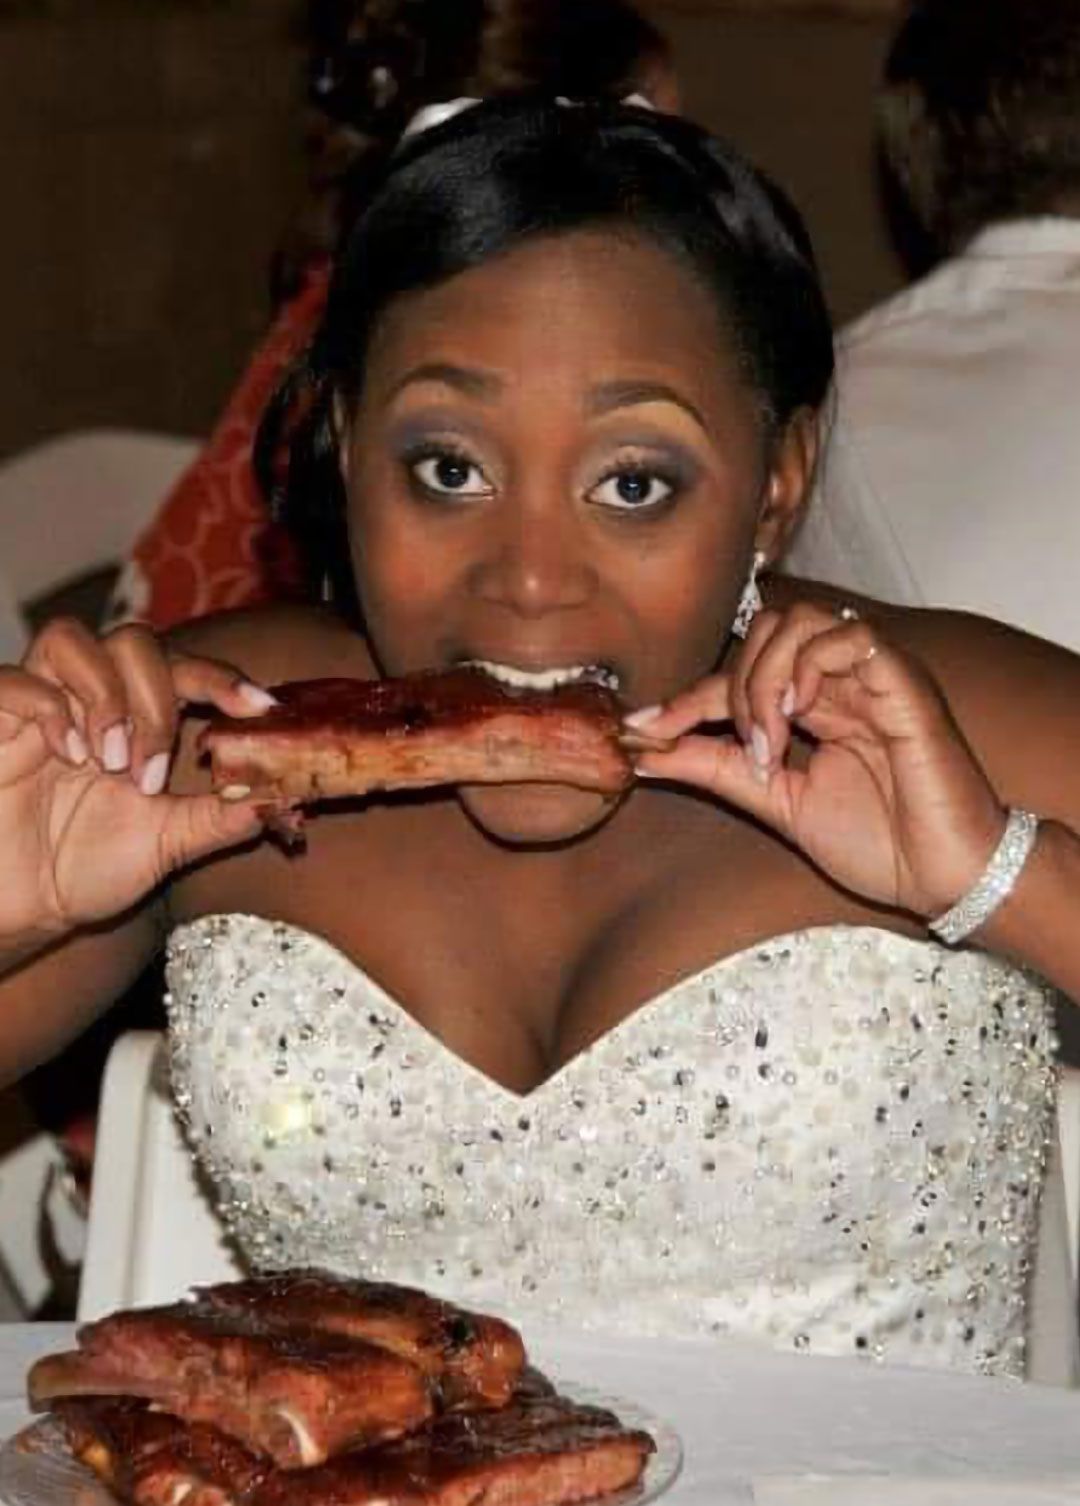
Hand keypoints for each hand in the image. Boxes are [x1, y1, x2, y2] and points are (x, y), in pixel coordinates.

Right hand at [0, 619, 274, 946]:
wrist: (16, 909)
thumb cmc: (82, 870)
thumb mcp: (166, 845)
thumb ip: (218, 818)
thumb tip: (279, 800)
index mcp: (137, 721)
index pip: (185, 670)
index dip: (224, 678)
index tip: (260, 707)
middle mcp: (90, 701)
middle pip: (135, 641)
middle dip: (156, 702)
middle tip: (147, 773)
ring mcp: (40, 704)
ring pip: (74, 638)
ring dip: (105, 695)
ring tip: (106, 761)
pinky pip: (18, 678)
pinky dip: (49, 708)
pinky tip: (65, 755)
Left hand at [632, 601, 1006, 918]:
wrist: (939, 877)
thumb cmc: (876, 844)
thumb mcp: (774, 803)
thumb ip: (715, 767)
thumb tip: (643, 750)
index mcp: (814, 707)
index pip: (736, 676)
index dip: (683, 699)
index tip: (638, 730)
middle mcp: (840, 682)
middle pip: (763, 628)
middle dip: (730, 683)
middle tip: (744, 746)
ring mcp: (872, 676)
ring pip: (798, 620)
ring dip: (764, 676)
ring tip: (771, 738)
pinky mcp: (903, 680)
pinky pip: (847, 635)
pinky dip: (809, 667)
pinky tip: (802, 715)